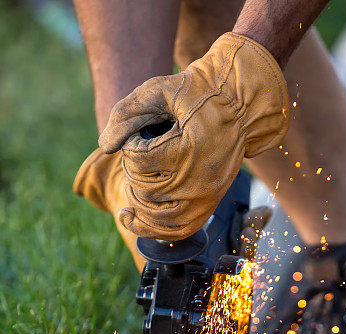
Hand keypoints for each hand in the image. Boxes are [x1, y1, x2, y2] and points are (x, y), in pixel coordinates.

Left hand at [99, 33, 288, 240]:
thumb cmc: (200, 94)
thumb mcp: (161, 90)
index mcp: (188, 150)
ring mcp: (204, 199)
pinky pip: (177, 231)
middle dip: (133, 172)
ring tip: (132, 186)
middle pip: (145, 191)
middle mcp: (198, 181)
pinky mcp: (207, 207)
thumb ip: (127, 112)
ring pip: (156, 217)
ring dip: (137, 202)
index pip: (139, 162)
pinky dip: (152, 229)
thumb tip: (104, 146)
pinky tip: (132, 218)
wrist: (241, 109)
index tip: (140, 135)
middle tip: (139, 155)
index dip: (130, 147)